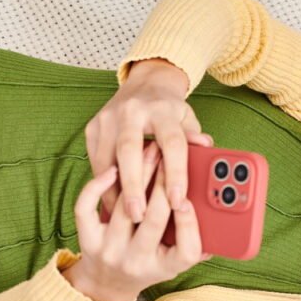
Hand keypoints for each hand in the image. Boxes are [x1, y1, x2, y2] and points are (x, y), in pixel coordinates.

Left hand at [63, 142, 210, 300]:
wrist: (106, 284)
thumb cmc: (149, 264)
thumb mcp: (175, 260)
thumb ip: (196, 242)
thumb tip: (223, 218)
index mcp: (166, 267)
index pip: (187, 250)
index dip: (189, 222)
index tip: (189, 199)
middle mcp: (138, 262)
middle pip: (155, 219)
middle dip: (165, 184)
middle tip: (170, 157)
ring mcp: (110, 251)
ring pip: (125, 207)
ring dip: (139, 174)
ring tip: (149, 151)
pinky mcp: (87, 240)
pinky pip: (87, 208)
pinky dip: (98, 186)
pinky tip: (113, 170)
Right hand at [84, 58, 213, 223]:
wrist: (145, 84)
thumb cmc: (170, 110)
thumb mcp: (188, 119)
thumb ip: (195, 137)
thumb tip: (207, 149)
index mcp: (162, 110)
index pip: (171, 143)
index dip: (175, 173)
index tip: (177, 200)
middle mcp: (132, 111)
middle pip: (129, 150)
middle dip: (134, 186)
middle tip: (139, 216)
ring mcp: (108, 118)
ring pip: (107, 159)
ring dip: (114, 190)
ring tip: (125, 216)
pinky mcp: (93, 127)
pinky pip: (96, 162)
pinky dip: (103, 185)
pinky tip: (113, 203)